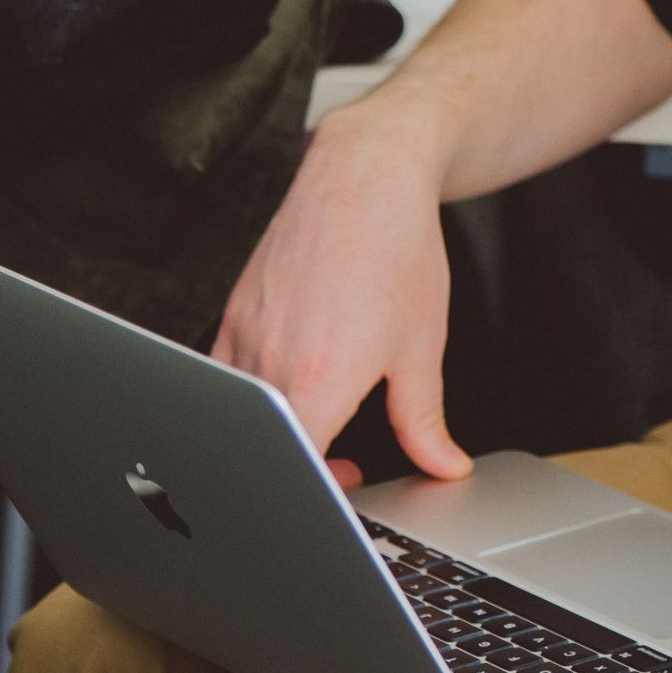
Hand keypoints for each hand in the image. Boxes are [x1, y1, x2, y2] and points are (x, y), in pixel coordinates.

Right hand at [211, 103, 468, 485]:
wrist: (366, 176)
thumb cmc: (398, 252)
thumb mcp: (421, 348)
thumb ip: (424, 421)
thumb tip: (442, 465)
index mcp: (320, 380)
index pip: (298, 469)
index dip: (319, 496)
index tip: (345, 491)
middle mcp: (270, 361)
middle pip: (267, 447)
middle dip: (305, 468)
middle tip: (346, 465)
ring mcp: (244, 336)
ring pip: (244, 414)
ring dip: (282, 431)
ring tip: (328, 414)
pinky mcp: (233, 315)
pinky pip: (229, 377)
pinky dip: (260, 395)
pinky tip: (301, 378)